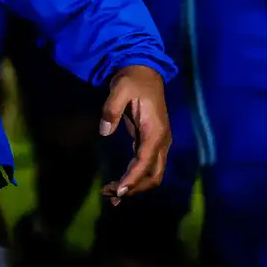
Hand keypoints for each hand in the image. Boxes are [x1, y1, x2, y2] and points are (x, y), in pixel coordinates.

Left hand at [99, 64, 170, 204]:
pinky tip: (120, 186)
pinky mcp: (151, 143)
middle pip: (153, 175)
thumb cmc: (133, 80)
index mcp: (155, 131)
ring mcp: (158, 143)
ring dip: (134, 187)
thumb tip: (105, 131)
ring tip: (111, 195)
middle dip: (134, 188)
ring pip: (152, 174)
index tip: (119, 190)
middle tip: (110, 195)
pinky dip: (134, 179)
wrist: (145, 71)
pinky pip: (146, 167)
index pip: (145, 162)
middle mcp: (161, 141)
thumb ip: (111, 108)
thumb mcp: (120, 89)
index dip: (133, 178)